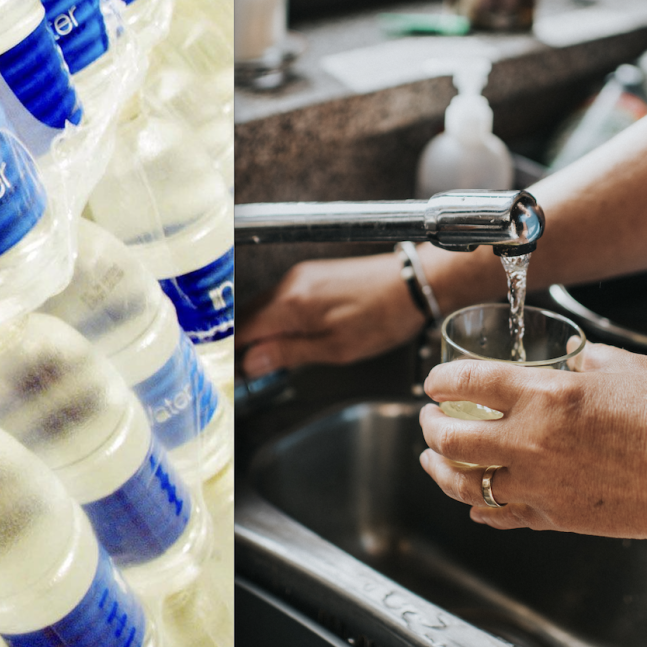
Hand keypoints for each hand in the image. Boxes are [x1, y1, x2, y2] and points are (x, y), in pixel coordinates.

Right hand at [236, 253, 424, 377]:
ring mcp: (301, 276)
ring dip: (260, 331)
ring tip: (270, 358)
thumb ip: (289, 353)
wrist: (414, 283)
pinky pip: (281, 298)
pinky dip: (277, 319)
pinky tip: (289, 336)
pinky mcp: (313, 274)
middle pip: (247, 316)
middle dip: (243, 343)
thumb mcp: (335, 348)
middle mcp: (290, 284)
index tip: (233, 373)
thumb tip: (253, 362)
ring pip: (264, 307)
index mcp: (291, 304)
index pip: (242, 329)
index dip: (233, 353)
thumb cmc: (382, 317)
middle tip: (247, 372)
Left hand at [418, 343, 646, 539]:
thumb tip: (568, 361)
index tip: (434, 381)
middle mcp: (528, 442)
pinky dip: (480, 509)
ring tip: (432, 460)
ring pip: (463, 484)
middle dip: (429, 425)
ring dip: (439, 469)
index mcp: (542, 397)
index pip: (465, 383)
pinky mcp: (553, 517)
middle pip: (449, 438)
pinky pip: (499, 516)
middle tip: (428, 418)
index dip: (439, 380)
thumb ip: (582, 362)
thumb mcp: (624, 367)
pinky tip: (475, 504)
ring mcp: (536, 485)